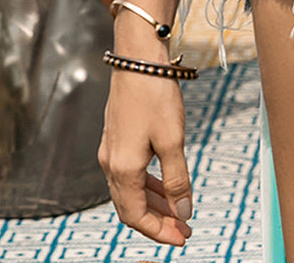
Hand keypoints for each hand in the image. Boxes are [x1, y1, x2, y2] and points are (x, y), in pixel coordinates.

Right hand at [99, 72, 193, 246]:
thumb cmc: (154, 93)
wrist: (137, 57)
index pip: (136, 217)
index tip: (182, 237)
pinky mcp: (117, 138)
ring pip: (131, 191)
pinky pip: (131, 174)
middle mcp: (111, 163)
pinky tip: (166, 186)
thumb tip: (182, 212)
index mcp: (122, 169)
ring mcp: (112, 150)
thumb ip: (177, 180)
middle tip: (183, 229)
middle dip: (158, 222)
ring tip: (179, 212)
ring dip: (154, 204)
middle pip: (131, 208)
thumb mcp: (172, 140)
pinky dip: (148, 185)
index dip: (159, 232)